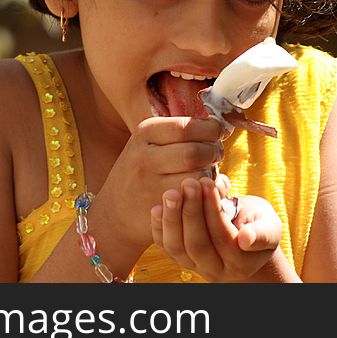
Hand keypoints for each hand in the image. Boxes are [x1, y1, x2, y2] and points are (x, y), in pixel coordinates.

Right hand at [93, 117, 228, 249]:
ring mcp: (151, 186)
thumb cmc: (141, 171)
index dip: (211, 129)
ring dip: (212, 174)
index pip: (187, 126)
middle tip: (217, 154)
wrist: (115, 211)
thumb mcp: (150, 143)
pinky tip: (205, 191)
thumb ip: (181, 132)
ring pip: (198, 176)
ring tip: (208, 172)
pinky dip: (208, 195)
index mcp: (145, 133)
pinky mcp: (161, 210)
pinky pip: (196, 200)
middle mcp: (145, 157)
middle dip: (214, 152)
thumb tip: (221, 126)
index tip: (219, 133)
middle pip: (195, 152)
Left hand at [150, 177, 282, 281]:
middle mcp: (216, 269)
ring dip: (171, 219)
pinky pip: (165, 247)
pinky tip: (157, 207)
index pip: (222, 236)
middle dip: (191, 212)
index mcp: (240, 261)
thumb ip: (261, 233)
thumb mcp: (269, 226)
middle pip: (198, 244)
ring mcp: (195, 266)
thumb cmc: (257, 224)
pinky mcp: (181, 258)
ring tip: (171, 193)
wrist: (244, 237)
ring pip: (177, 248)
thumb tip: (246, 238)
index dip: (213, 209)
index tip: (207, 182)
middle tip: (188, 183)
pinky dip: (158, 228)